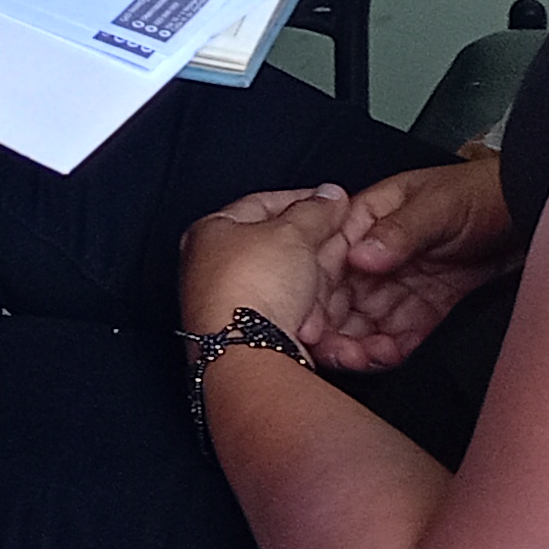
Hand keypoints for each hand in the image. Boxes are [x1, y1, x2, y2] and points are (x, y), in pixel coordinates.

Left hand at [176, 182, 354, 352]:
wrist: (246, 353)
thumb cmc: (251, 289)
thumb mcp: (292, 234)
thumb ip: (314, 210)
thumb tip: (328, 195)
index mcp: (210, 231)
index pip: (262, 203)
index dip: (302, 201)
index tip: (331, 204)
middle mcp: (210, 267)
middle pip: (275, 249)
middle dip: (310, 251)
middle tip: (338, 249)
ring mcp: (225, 305)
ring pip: (284, 288)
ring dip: (310, 290)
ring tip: (324, 291)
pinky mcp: (243, 337)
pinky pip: (284, 319)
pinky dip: (303, 317)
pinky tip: (313, 321)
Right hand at [313, 157, 523, 372]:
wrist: (529, 213)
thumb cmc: (480, 193)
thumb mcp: (436, 206)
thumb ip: (398, 232)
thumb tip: (361, 257)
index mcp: (364, 221)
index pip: (326, 262)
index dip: (314, 293)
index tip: (313, 322)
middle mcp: (374, 256)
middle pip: (338, 298)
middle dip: (332, 329)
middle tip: (337, 353)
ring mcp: (397, 283)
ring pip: (363, 323)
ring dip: (358, 346)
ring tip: (364, 360)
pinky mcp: (422, 308)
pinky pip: (397, 335)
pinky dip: (389, 351)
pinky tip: (387, 358)